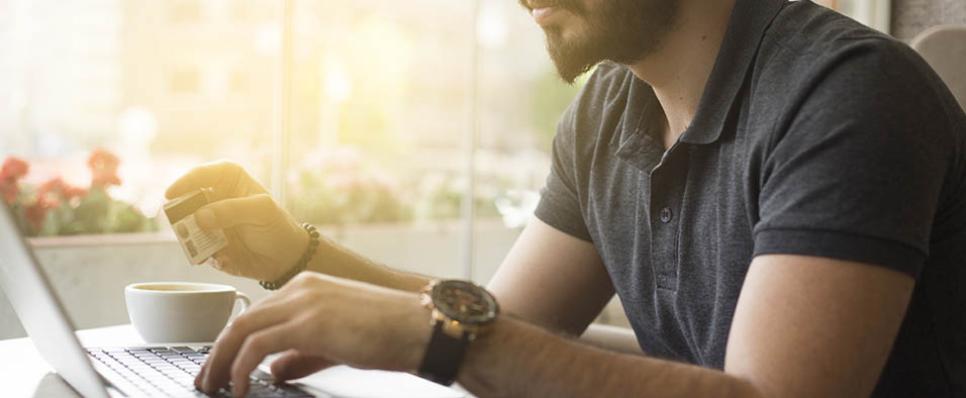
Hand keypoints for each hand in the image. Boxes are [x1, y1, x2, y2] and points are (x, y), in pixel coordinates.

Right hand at [165, 161, 308, 280]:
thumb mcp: (262, 212)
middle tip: (186, 225)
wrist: (286, 259)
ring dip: (192, 237)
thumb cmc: (278, 226)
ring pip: (187, 226)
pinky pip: (195, 249)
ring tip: (211, 247)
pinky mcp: (208, 245)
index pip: (204, 173)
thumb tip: (201, 216)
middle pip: (187, 200)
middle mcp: (216, 200)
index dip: (186, 181)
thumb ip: (232, 210)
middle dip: (183, 213)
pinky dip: (203, 254)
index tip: (172, 194)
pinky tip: (223, 258)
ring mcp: (210, 223)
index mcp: (230, 181)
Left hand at [195, 272, 431, 395]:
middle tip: (206, 380)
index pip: (257, 314)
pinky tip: (240, 387)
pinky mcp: (309, 323)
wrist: (421, 328)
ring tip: (215, 387)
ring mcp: (304, 302)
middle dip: (217, 353)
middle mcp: (301, 288)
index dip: (232, 342)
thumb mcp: (337, 344)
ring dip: (222, 362)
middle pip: (241, 320)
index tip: (220, 366)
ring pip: (242, 330)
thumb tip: (276, 370)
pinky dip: (241, 368)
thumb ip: (303, 355)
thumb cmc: (390, 334)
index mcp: (308, 287)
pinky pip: (257, 346)